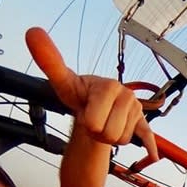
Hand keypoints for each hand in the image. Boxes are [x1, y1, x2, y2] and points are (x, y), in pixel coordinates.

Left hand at [25, 27, 157, 161]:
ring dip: (109, 138)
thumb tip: (33, 32)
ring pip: (122, 140)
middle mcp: (127, 96)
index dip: (88, 123)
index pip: (95, 122)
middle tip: (93, 121)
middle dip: (98, 132)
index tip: (86, 113)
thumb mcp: (63, 82)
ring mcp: (135, 111)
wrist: (92, 103)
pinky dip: (150, 146)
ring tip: (104, 123)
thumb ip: (50, 61)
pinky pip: (148, 136)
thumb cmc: (79, 94)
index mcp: (110, 86)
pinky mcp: (142, 123)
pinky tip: (153, 154)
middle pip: (110, 134)